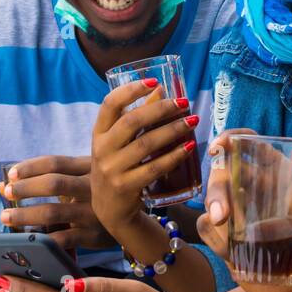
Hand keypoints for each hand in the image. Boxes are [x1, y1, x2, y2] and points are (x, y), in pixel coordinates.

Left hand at [0, 155, 116, 249]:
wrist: (132, 221)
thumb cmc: (95, 195)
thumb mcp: (75, 180)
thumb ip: (42, 179)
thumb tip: (1, 183)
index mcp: (88, 168)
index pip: (55, 162)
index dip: (31, 167)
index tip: (10, 174)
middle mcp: (92, 187)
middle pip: (54, 183)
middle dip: (26, 188)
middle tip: (7, 193)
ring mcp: (93, 212)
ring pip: (53, 212)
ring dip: (25, 215)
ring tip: (5, 218)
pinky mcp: (93, 236)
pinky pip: (62, 238)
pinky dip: (41, 239)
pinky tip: (26, 239)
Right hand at [89, 78, 197, 236]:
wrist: (109, 210)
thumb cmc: (118, 166)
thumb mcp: (120, 142)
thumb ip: (138, 116)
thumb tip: (160, 88)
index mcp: (98, 133)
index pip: (109, 104)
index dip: (130, 90)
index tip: (153, 81)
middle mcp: (102, 149)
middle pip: (131, 122)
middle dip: (160, 109)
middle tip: (183, 103)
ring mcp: (112, 170)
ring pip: (146, 145)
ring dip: (172, 130)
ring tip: (192, 121)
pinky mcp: (125, 187)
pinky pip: (154, 168)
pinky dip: (173, 156)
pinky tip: (188, 147)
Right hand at [198, 145, 291, 291]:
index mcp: (279, 180)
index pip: (252, 146)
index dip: (234, 140)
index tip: (220, 146)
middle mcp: (256, 193)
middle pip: (224, 172)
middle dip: (217, 188)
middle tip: (223, 215)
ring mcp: (239, 215)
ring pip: (212, 199)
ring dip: (214, 213)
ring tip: (229, 241)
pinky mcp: (226, 238)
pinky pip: (207, 226)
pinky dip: (213, 235)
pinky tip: (230, 252)